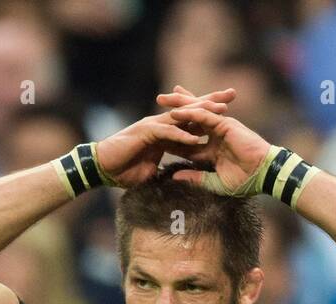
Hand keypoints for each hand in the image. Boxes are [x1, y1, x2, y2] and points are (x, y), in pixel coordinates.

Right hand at [95, 94, 229, 188]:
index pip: (191, 120)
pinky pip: (167, 133)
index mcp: (165, 132)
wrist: (103, 168)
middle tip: (232, 94)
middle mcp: (161, 123)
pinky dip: (181, 136)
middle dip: (211, 102)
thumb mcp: (152, 171)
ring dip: (201, 114)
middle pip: (190, 110)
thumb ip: (166, 169)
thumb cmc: (123, 170)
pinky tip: (195, 138)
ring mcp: (152, 126)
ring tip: (221, 111)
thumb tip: (175, 177)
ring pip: (181, 116)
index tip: (230, 113)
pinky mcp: (144, 133)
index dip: (210, 115)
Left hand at [161, 104, 274, 194]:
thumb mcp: (214, 182)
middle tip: (158, 99)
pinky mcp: (225, 124)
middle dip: (174, 109)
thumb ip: (195, 178)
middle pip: (190, 118)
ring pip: (195, 111)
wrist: (263, 175)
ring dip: (178, 104)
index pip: (189, 139)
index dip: (174, 133)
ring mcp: (220, 127)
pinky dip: (190, 113)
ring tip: (161, 98)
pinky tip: (176, 111)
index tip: (157, 130)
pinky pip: (204, 116)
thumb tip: (175, 176)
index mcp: (212, 148)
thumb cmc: (244, 181)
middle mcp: (214, 134)